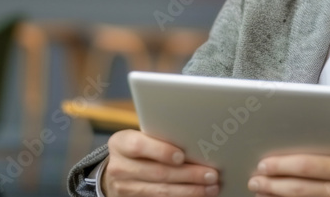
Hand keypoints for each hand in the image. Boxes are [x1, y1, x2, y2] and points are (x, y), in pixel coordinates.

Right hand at [102, 129, 219, 196]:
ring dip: (191, 190)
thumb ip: (160, 138)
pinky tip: (197, 195)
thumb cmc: (138, 149)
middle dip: (189, 174)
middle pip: (157, 172)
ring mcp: (125, 188)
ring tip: (211, 187)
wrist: (118, 170)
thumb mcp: (141, 137)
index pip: (139, 146)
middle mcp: (120, 167)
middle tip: (211, 174)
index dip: (161, 151)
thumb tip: (196, 142)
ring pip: (161, 192)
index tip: (182, 156)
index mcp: (121, 144)